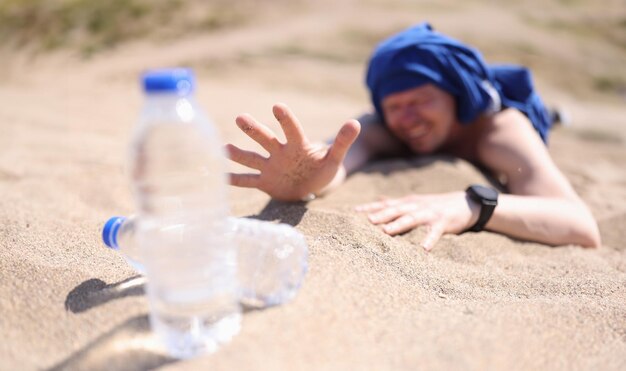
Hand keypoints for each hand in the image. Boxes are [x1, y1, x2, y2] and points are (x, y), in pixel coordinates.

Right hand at [227, 103, 360, 200]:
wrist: (310, 187)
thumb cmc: (322, 170)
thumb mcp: (334, 159)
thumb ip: (343, 142)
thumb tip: (355, 122)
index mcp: (297, 145)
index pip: (291, 130)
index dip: (285, 120)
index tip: (277, 107)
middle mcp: (280, 152)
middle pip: (266, 139)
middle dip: (254, 130)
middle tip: (240, 118)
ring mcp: (270, 166)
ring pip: (253, 158)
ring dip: (239, 155)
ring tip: (224, 149)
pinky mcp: (264, 181)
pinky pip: (248, 180)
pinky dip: (235, 180)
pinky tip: (219, 176)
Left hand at [355, 192, 478, 250]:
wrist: (466, 203)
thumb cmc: (436, 205)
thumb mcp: (416, 202)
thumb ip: (397, 203)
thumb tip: (379, 199)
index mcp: (407, 202)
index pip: (385, 204)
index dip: (370, 207)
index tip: (353, 212)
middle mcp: (416, 205)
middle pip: (395, 209)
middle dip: (380, 215)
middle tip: (366, 221)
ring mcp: (429, 213)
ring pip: (411, 218)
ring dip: (398, 225)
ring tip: (386, 232)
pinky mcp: (443, 222)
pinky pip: (435, 233)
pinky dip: (429, 240)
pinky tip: (423, 249)